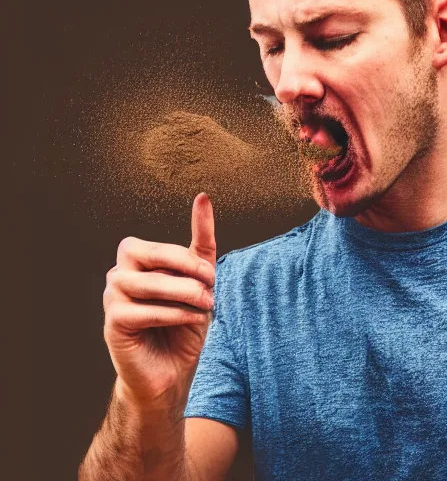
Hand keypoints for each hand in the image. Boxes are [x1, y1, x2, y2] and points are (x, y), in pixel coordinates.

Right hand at [103, 193, 215, 410]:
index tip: (211, 272)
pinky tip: (188, 321)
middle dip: (184, 267)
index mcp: (139, 262)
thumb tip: (203, 197)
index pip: (160, 246)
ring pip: (145, 282)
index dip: (188, 257)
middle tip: (210, 287)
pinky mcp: (113, 322)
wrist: (172, 372)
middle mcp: (120, 274)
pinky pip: (142, 310)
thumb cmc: (184, 324)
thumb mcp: (200, 282)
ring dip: (183, 293)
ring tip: (204, 306)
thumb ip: (200, 244)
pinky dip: (172, 314)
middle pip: (146, 253)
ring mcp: (113, 297)